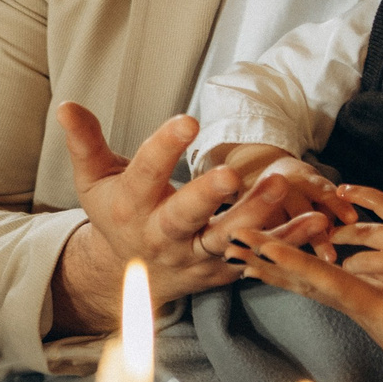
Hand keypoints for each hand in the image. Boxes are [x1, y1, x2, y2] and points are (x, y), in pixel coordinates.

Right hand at [52, 104, 310, 327]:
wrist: (132, 276)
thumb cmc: (117, 214)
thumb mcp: (95, 180)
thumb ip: (85, 142)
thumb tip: (66, 104)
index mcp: (132, 208)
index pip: (145, 175)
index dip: (163, 148)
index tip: (186, 119)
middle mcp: (163, 235)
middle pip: (185, 218)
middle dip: (206, 197)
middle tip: (229, 172)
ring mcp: (197, 256)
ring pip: (228, 239)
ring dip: (257, 214)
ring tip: (281, 184)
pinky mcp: (225, 269)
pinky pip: (260, 255)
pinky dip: (289, 239)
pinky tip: (316, 219)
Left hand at [329, 185, 382, 313]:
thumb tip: (373, 220)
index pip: (379, 201)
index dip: (358, 193)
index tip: (340, 189)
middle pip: (360, 233)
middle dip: (339, 233)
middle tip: (326, 233)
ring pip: (358, 262)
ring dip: (348, 263)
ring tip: (342, 263)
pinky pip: (372, 282)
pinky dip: (365, 281)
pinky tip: (360, 282)